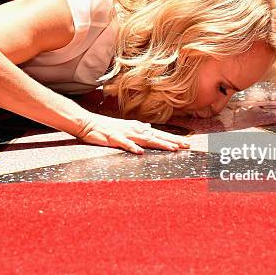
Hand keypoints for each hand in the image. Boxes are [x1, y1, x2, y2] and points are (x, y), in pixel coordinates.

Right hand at [74, 113, 190, 153]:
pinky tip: (140, 151)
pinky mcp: (113, 138)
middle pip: (156, 136)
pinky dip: (132, 147)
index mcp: (137, 128)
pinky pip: (124, 144)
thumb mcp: (126, 127)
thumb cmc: (107, 127)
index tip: (186, 143)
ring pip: (144, 139)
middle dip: (172, 141)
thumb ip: (139, 128)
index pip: (158, 134)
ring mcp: (124, 133)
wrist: (88, 123)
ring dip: (159, 143)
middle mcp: (134, 130)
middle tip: (187, 145)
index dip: (172, 138)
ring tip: (172, 148)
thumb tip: (150, 128)